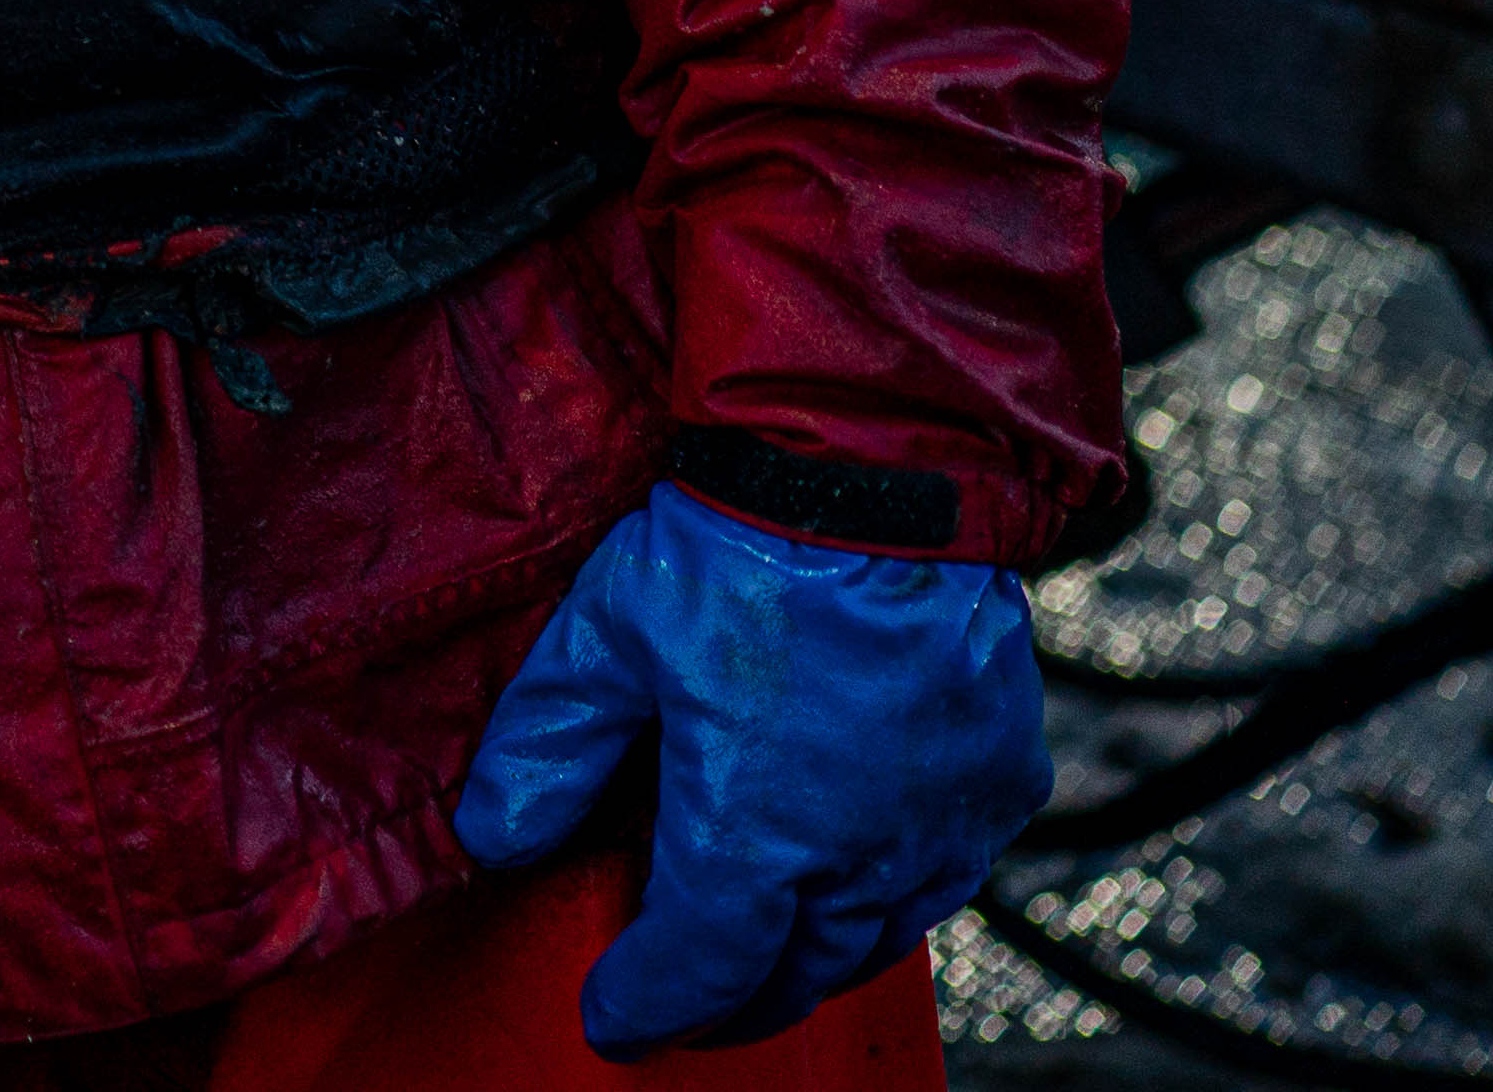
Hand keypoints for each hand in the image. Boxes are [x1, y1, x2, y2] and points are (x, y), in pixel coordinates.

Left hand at [454, 482, 1050, 1054]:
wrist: (883, 475)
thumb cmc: (738, 552)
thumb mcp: (604, 640)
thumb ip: (544, 750)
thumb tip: (493, 839)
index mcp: (754, 836)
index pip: (697, 970)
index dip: (648, 1004)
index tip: (614, 1017)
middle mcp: (858, 855)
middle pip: (791, 975)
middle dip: (730, 1003)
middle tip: (685, 1003)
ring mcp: (939, 826)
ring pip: (873, 937)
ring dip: (811, 957)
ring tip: (763, 954)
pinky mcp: (999, 783)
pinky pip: (943, 874)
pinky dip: (891, 894)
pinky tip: (854, 875)